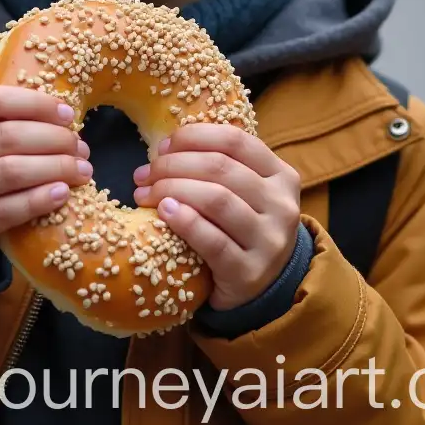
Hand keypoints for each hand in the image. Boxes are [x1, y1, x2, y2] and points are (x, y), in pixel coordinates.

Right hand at [0, 86, 91, 273]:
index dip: (36, 104)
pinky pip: (7, 210)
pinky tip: (62, 194)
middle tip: (80, 147)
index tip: (68, 115)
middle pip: (6, 136)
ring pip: (10, 172)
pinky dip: (39, 199)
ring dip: (55, 168)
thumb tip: (61, 117)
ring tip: (81, 170)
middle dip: (54, 139)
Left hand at [132, 123, 300, 310]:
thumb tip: (165, 147)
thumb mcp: (247, 192)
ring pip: (216, 199)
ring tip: (145, 194)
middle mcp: (281, 205)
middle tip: (144, 174)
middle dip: (172, 165)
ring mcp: (269, 240)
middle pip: (219, 168)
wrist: (266, 288)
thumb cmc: (244, 227)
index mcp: (281, 175)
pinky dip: (184, 221)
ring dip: (172, 190)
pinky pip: (213, 241)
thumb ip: (221, 166)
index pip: (235, 141)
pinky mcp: (249, 272)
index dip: (193, 137)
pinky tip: (163, 212)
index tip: (163, 146)